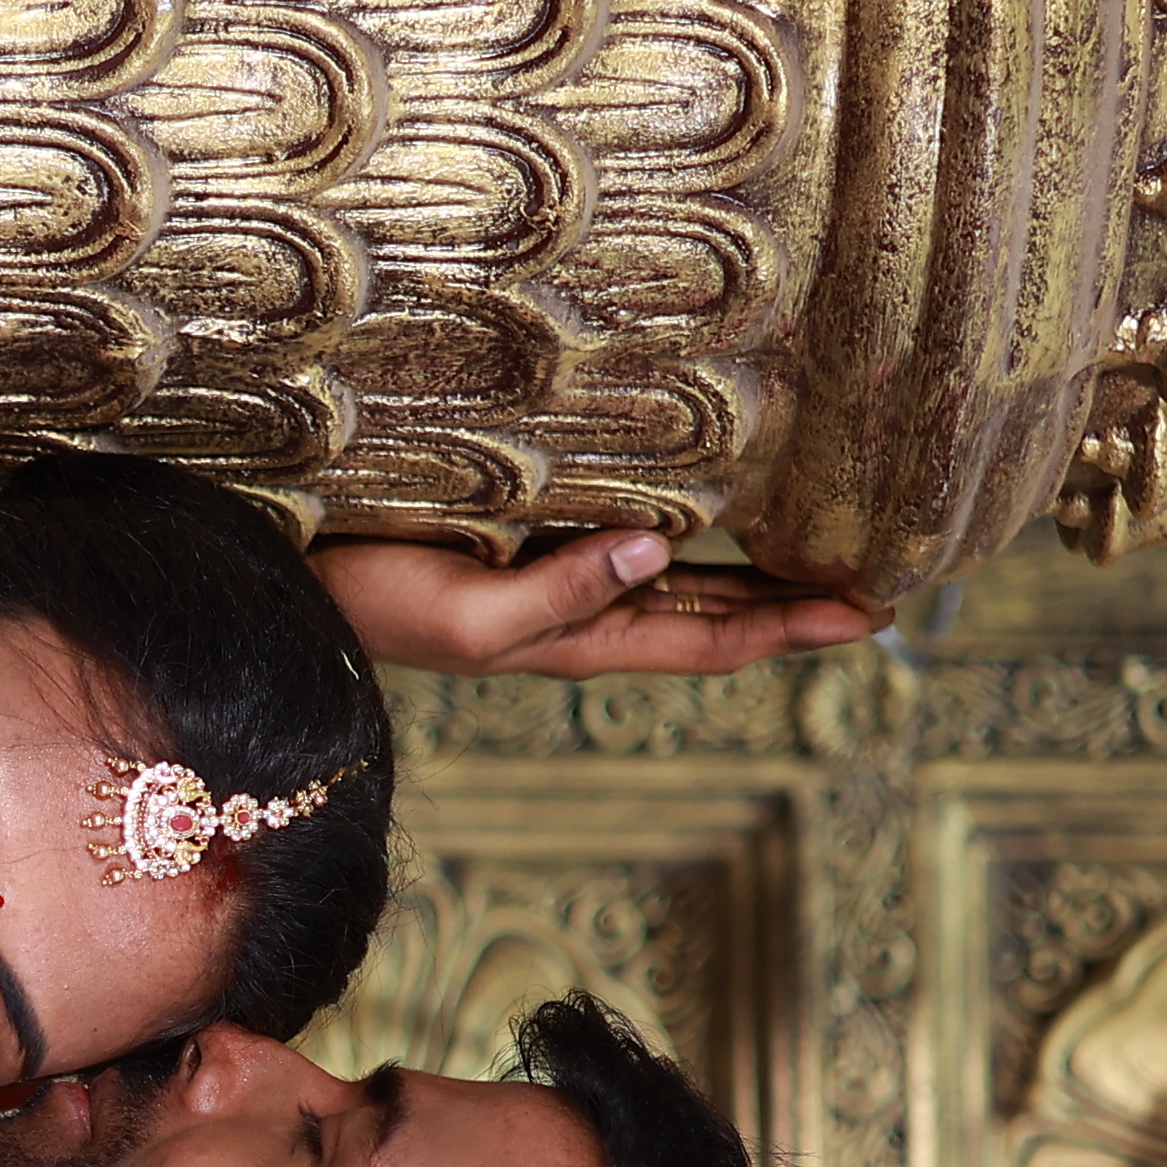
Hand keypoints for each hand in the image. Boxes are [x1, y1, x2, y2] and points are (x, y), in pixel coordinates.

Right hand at [312, 531, 884, 678]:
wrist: (286, 584)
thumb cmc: (367, 603)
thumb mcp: (467, 613)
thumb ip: (564, 592)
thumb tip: (661, 548)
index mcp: (578, 640)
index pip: (712, 643)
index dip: (793, 630)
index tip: (872, 612)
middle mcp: (580, 615)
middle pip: (713, 621)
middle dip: (794, 610)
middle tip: (880, 590)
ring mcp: (553, 584)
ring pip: (682, 591)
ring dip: (751, 585)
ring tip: (819, 563)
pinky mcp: (525, 546)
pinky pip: (633, 549)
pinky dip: (690, 547)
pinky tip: (709, 523)